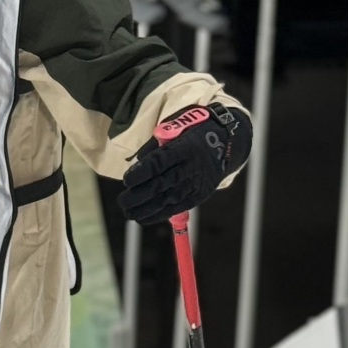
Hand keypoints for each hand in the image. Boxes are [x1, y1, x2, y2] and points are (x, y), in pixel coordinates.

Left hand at [118, 103, 250, 224]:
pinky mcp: (199, 195)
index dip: (143, 172)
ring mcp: (196, 183)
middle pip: (164, 183)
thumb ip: (156, 146)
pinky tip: (143, 218)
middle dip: (141, 195)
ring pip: (170, 199)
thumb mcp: (176, 129)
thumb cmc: (193, 133)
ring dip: (147, 208)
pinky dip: (160, 214)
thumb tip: (138, 163)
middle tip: (122, 201)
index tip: (126, 180)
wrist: (226, 142)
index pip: (161, 162)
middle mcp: (192, 167)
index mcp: (185, 148)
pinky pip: (178, 207)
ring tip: (128, 213)